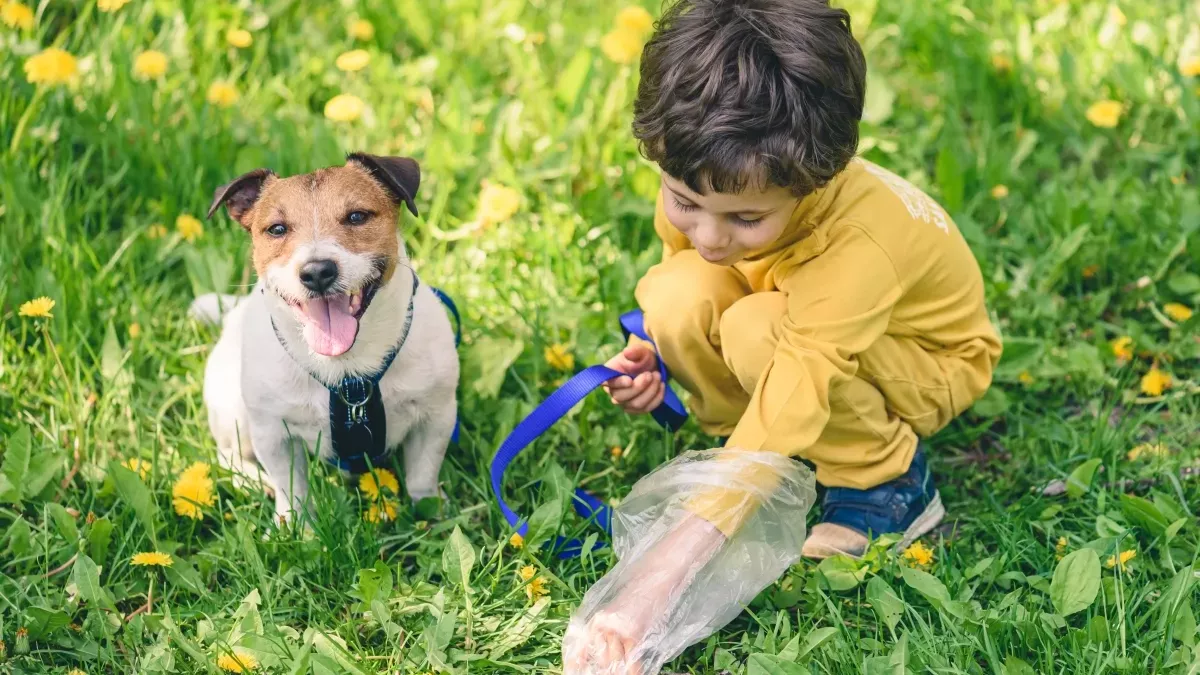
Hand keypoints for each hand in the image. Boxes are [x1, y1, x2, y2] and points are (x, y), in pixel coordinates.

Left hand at [563, 515, 724, 674]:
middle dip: (604, 669)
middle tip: (611, 671)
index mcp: (597, 616)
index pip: (579, 645)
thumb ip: (609, 629)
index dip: (575, 662)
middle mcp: (602, 622)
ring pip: (614, 660)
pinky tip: (634, 672)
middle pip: (599, 656)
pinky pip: (631, 658)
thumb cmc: (642, 591)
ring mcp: (617, 626)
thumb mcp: (620, 609)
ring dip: (619, 669)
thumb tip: (606, 655)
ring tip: (622, 671)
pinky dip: (633, 668)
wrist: (657, 573)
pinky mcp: (633, 630)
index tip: (571, 672)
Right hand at [602, 344, 664, 414]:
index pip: (608, 383)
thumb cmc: (642, 359)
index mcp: (609, 376)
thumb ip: (635, 351)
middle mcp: (614, 392)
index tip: (630, 380)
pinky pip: (647, 408)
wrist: (653, 369)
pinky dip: (657, 397)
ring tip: (658, 377)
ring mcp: (625, 404)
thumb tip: (627, 352)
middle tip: (652, 374)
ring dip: (650, 391)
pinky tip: (662, 385)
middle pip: (621, 398)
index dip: (618, 383)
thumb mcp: (641, 351)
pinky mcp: (637, 410)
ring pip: (636, 405)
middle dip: (639, 386)